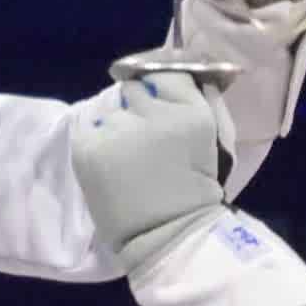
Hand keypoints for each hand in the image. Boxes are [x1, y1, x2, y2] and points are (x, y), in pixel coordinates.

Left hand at [68, 61, 239, 273]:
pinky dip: (98, 146)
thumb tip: (186, 67)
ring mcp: (116, 129)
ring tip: (130, 163)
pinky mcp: (88, 147)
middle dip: (140, 109)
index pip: (167, 71)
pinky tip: (112, 169)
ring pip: (111, 113)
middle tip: (148, 142)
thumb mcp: (218, 138)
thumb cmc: (199, 190)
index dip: (162, 86)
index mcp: (191, 110)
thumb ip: (204, 98)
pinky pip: (89, 131)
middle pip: (135, 88)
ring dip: (119, 130)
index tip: (163, 102)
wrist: (169, 238)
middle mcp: (153, 112)